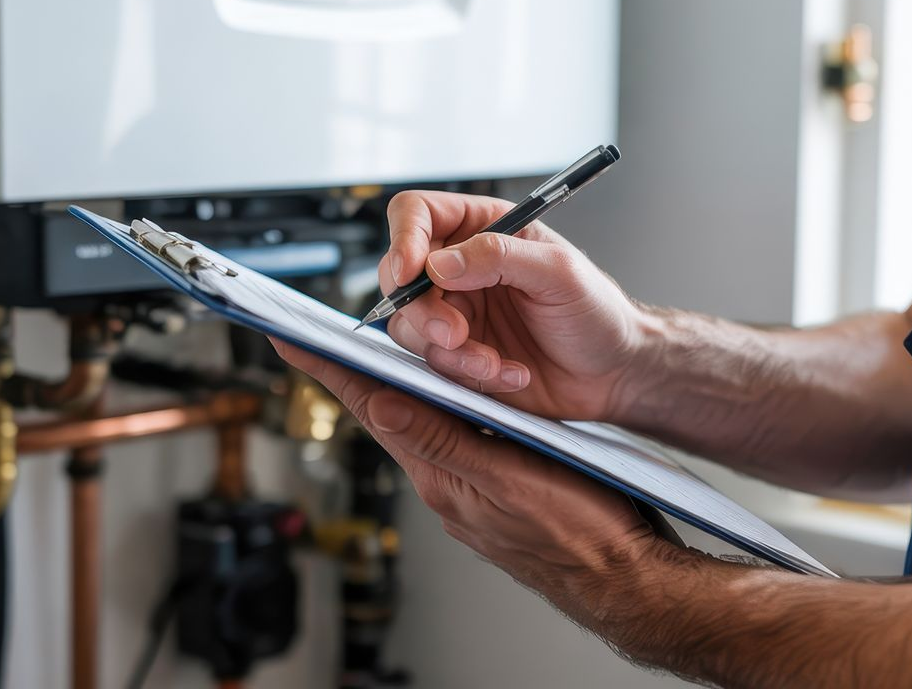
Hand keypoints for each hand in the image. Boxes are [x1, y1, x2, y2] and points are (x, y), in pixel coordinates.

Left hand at [269, 338, 689, 642]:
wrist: (622, 578)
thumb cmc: (579, 533)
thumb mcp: (510, 478)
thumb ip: (443, 440)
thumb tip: (381, 404)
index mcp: (440, 476)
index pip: (372, 409)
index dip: (329, 369)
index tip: (288, 337)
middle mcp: (443, 480)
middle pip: (386, 411)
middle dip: (354, 370)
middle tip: (316, 333)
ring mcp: (464, 486)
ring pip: (418, 421)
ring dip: (398, 383)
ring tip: (370, 348)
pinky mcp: (487, 487)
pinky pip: (448, 437)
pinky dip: (437, 404)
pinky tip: (440, 388)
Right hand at [381, 191, 650, 422]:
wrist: (615, 373)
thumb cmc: (598, 312)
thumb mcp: (559, 273)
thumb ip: (499, 257)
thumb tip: (438, 262)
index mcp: (482, 228)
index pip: (417, 215)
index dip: (403, 239)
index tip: (409, 271)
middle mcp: (460, 268)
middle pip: (399, 276)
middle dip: (422, 310)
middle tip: (455, 334)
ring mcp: (455, 313)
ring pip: (410, 326)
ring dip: (449, 351)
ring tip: (494, 363)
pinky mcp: (457, 356)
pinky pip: (434, 365)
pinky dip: (467, 374)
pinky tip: (509, 375)